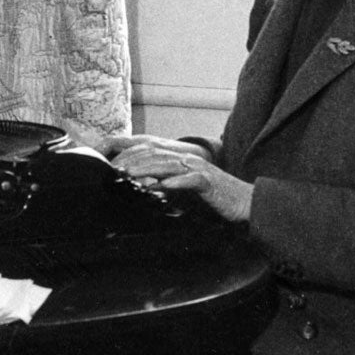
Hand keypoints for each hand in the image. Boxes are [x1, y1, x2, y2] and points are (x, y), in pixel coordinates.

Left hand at [106, 135, 253, 223]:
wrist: (243, 202)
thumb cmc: (213, 198)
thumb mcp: (185, 190)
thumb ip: (166, 186)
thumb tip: (146, 188)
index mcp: (179, 160)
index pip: (149, 152)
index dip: (129, 157)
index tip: (110, 166)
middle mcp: (187, 160)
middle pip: (154, 154)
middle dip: (132, 161)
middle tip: (113, 170)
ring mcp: (198, 169)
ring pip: (168, 164)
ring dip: (147, 169)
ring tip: (129, 175)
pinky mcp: (208, 182)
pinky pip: (190, 180)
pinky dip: (175, 182)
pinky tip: (161, 187)